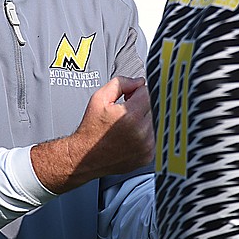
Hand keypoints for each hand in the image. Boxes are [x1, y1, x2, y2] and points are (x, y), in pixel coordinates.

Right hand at [30, 76, 154, 193]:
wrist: (84, 157)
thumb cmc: (91, 129)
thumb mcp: (99, 98)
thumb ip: (120, 84)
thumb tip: (138, 82)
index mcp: (130, 115)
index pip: (147, 92)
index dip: (136, 91)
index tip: (129, 96)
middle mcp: (141, 132)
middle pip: (152, 106)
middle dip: (140, 105)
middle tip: (125, 110)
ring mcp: (146, 146)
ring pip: (154, 121)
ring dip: (144, 119)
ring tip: (127, 124)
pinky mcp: (148, 155)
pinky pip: (153, 136)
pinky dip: (145, 134)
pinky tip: (130, 136)